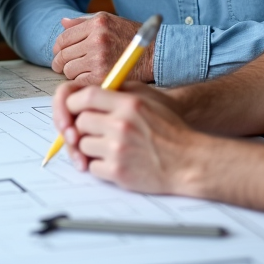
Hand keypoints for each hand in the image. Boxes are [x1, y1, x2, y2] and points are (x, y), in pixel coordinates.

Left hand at [50, 13, 152, 84]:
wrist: (156, 53)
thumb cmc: (132, 37)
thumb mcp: (110, 20)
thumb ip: (84, 22)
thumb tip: (62, 22)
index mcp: (97, 24)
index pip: (64, 37)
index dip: (58, 48)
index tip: (59, 53)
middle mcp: (97, 39)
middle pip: (64, 55)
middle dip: (60, 62)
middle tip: (61, 66)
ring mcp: (99, 58)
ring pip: (69, 70)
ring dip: (72, 72)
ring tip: (80, 71)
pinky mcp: (103, 75)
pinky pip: (80, 81)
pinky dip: (81, 82)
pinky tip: (89, 78)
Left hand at [52, 80, 196, 193]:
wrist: (189, 161)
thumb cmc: (170, 129)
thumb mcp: (149, 99)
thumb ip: (119, 92)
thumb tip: (87, 92)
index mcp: (129, 103)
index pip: (85, 96)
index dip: (73, 103)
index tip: (75, 109)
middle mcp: (122, 124)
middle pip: (79, 123)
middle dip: (83, 128)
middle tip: (96, 132)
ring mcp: (118, 149)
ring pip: (82, 146)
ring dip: (91, 148)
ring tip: (111, 147)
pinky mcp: (118, 172)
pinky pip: (91, 167)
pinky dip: (99, 166)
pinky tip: (116, 162)